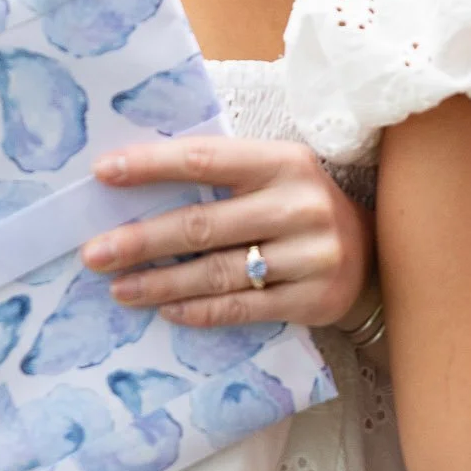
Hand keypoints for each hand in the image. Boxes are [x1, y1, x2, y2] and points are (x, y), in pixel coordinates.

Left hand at [81, 136, 369, 328]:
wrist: (374, 255)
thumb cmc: (300, 208)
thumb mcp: (274, 177)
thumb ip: (222, 177)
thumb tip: (136, 183)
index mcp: (284, 161)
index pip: (205, 159)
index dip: (151, 165)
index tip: (103, 173)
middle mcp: (299, 204)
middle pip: (204, 224)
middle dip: (141, 239)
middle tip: (95, 253)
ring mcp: (310, 254)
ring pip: (218, 272)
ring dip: (161, 283)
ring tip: (120, 289)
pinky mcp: (313, 298)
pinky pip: (242, 308)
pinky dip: (199, 311)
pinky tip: (166, 311)